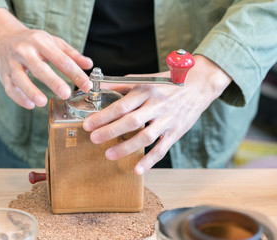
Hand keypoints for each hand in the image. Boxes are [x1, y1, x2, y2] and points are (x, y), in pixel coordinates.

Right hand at [0, 8, 92, 108]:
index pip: (61, 59)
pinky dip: (19, 98)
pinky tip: (30, 105)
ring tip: (42, 102)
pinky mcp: (3, 74)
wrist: (2, 36)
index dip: (75, 73)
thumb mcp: (53, 42)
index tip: (87, 85)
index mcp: (40, 41)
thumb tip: (89, 65)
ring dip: (31, 91)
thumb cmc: (32, 41)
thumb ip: (71, 54)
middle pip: (39, 68)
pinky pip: (9, 87)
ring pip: (20, 78)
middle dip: (53, 81)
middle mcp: (24, 51)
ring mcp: (12, 63)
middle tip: (66, 94)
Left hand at [83, 55, 231, 174]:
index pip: (121, 105)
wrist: (199, 85)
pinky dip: (149, 161)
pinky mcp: (176, 132)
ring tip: (108, 155)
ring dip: (126, 148)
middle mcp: (157, 105)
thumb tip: (98, 86)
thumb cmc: (168, 82)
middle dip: (110, 131)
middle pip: (131, 121)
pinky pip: (162, 149)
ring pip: (145, 137)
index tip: (88, 124)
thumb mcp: (145, 80)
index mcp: (146, 91)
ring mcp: (167, 120)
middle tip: (93, 139)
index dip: (103, 116)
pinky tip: (137, 170)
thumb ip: (121, 85)